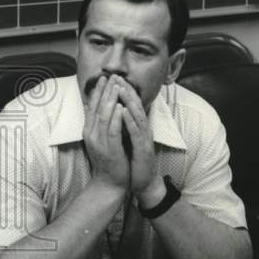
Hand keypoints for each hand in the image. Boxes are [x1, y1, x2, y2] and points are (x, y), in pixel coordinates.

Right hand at [82, 75, 129, 189]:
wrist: (109, 183)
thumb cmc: (108, 161)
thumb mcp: (100, 140)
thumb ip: (98, 124)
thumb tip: (97, 108)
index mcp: (88, 130)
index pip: (91, 106)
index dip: (98, 91)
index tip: (104, 78)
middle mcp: (91, 134)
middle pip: (97, 107)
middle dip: (105, 90)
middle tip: (111, 76)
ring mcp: (99, 142)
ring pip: (103, 116)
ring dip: (110, 99)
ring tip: (116, 86)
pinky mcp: (109, 149)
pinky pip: (112, 130)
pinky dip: (116, 117)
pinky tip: (121, 107)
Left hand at [114, 79, 156, 195]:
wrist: (143, 183)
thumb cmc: (134, 161)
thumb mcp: (127, 140)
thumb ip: (123, 126)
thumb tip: (115, 113)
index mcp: (138, 127)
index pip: (131, 105)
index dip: (124, 90)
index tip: (113, 77)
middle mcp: (143, 129)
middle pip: (136, 105)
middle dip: (126, 90)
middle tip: (117, 76)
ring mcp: (145, 138)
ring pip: (137, 115)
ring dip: (129, 100)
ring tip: (120, 87)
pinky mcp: (144, 149)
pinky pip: (136, 132)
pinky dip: (129, 120)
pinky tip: (123, 110)